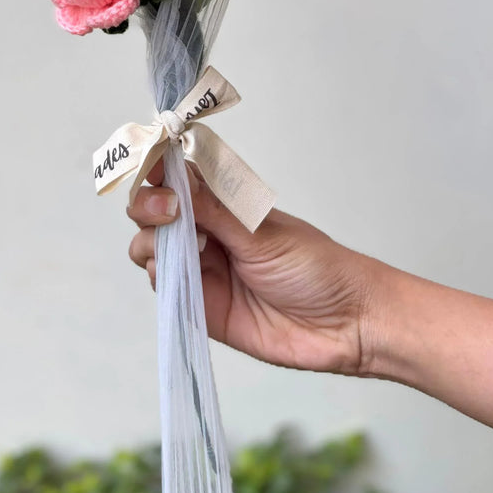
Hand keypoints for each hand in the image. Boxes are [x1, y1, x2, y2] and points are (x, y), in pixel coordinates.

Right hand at [126, 162, 376, 376]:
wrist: (345, 323)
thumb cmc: (317, 267)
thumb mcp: (261, 232)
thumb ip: (212, 210)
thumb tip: (173, 178)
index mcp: (225, 204)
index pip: (177, 177)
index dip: (156, 169)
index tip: (152, 171)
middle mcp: (208, 232)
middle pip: (152, 211)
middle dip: (147, 205)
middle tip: (167, 211)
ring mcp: (202, 269)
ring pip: (149, 248)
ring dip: (151, 242)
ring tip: (181, 248)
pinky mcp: (200, 306)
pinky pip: (163, 288)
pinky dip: (159, 277)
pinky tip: (175, 274)